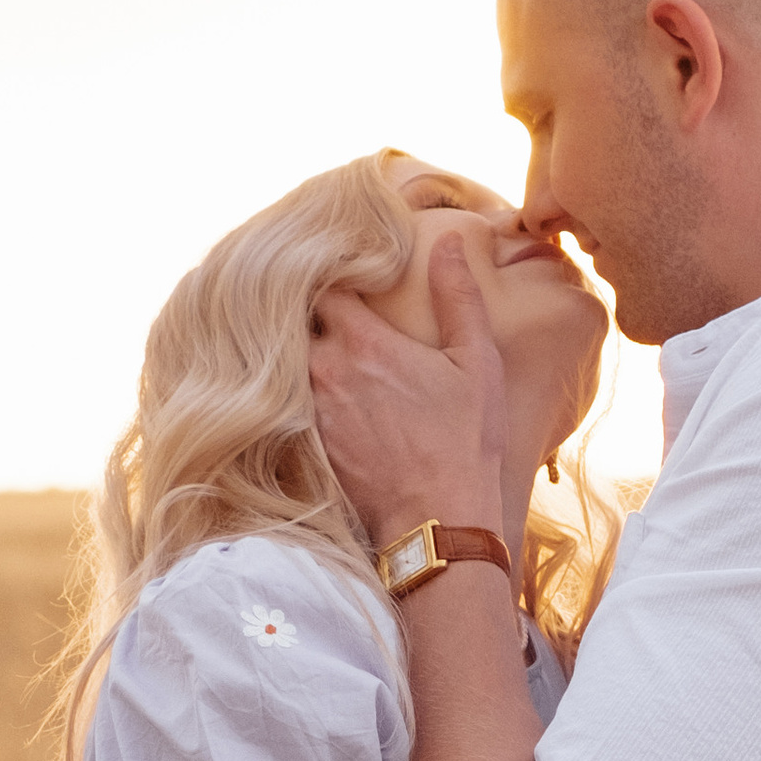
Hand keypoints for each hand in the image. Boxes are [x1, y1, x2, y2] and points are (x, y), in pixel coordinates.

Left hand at [309, 239, 507, 543]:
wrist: (438, 522)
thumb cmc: (465, 443)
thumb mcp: (476, 362)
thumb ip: (458, 296)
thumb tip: (444, 239)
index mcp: (363, 341)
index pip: (323, 284)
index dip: (332, 275)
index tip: (348, 278)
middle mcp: (324, 370)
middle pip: (294, 321)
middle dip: (307, 313)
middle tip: (326, 312)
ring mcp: (308, 410)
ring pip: (284, 364)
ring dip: (299, 354)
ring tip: (322, 353)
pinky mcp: (303, 445)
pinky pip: (285, 404)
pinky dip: (294, 395)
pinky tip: (319, 398)